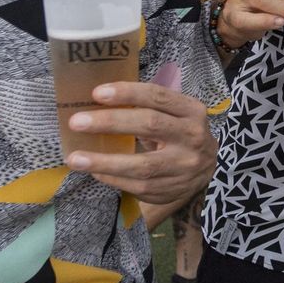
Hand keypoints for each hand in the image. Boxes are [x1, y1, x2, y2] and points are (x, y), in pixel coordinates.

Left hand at [65, 82, 217, 205]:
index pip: (158, 96)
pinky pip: (137, 185)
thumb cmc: (180, 133)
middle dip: (110, 123)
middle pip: (150, 125)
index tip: (97, 93)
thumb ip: (148, 106)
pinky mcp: (171, 189)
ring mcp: (183, 166)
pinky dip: (112, 177)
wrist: (208, 169)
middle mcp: (192, 137)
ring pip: (142, 164)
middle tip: (77, 122)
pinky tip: (94, 171)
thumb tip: (98, 101)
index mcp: (191, 111)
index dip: (127, 93)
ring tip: (75, 158)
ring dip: (104, 161)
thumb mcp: (176, 114)